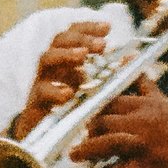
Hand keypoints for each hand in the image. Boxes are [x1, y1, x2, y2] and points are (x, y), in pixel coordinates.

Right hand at [12, 14, 108, 138]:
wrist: (46, 139)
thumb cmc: (71, 109)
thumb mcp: (92, 89)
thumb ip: (109, 74)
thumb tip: (132, 57)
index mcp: (66, 60)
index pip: (74, 35)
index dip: (89, 27)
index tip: (108, 27)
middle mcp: (53, 67)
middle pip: (59, 40)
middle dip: (80, 38)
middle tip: (101, 45)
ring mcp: (42, 82)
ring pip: (46, 59)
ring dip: (65, 55)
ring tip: (82, 57)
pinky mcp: (35, 103)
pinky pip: (41, 92)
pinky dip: (54, 90)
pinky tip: (69, 93)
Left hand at [70, 88, 167, 167]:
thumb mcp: (164, 102)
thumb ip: (144, 84)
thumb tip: (129, 58)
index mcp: (147, 104)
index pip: (112, 101)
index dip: (94, 109)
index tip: (84, 116)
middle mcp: (144, 121)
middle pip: (105, 120)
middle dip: (89, 130)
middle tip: (81, 137)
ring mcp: (144, 144)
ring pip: (107, 143)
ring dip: (87, 150)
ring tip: (74, 156)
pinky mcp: (146, 166)